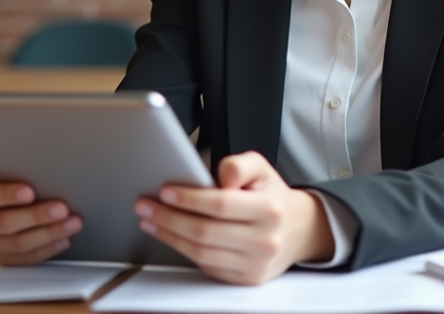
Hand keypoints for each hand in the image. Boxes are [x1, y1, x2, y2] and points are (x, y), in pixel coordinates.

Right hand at [0, 181, 82, 265]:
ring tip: (72, 224)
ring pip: (18, 243)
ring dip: (49, 233)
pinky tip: (64, 240)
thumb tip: (50, 174)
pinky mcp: (5, 258)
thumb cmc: (23, 185)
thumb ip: (27, 177)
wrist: (19, 205)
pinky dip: (47, 249)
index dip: (8, 195)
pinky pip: (25, 259)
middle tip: (62, 209)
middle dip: (36, 216)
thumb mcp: (20, 176)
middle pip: (5, 223)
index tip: (30, 192)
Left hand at [135, 151, 333, 284]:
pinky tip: (171, 236)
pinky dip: (183, 250)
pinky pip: (207, 266)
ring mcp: (255, 264)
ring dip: (169, 236)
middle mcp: (265, 239)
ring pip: (201, 252)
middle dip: (169, 218)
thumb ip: (239, 165)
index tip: (166, 192)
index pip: (222, 204)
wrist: (297, 230)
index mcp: (269, 208)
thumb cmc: (271, 197)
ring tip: (151, 220)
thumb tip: (220, 177)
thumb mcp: (261, 169)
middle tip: (146, 206)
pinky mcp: (246, 279)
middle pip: (206, 231)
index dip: (190, 199)